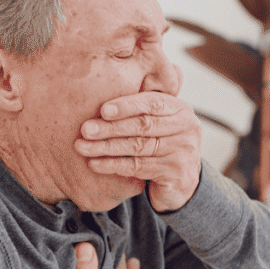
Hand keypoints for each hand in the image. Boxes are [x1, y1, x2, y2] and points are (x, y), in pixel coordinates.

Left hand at [74, 92, 201, 211]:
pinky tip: (95, 164)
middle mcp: (186, 129)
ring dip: (106, 147)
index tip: (102, 110)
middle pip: (143, 126)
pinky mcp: (175, 175)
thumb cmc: (162, 145)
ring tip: (82, 147)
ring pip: (137, 147)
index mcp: (180, 110)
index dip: (126, 106)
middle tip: (85, 129)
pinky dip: (113, 165)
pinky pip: (138, 168)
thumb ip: (139, 107)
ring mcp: (182, 153)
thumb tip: (101, 86)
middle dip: (110, 127)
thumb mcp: (157, 122)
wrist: (182, 182)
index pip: (152, 103)